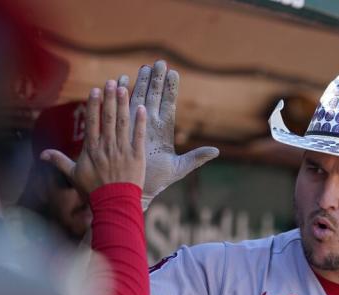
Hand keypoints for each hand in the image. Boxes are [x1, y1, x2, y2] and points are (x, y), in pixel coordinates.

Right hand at [42, 80, 145, 193]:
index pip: (92, 122)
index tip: (96, 90)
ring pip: (123, 123)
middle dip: (109, 98)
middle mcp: (107, 146)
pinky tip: (142, 107)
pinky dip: (140, 122)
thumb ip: (59, 161)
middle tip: (112, 81)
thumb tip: (41, 154)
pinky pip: (139, 136)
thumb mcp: (73, 175)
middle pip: (108, 118)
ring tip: (125, 88)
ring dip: (123, 104)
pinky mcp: (137, 157)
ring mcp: (122, 151)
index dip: (94, 104)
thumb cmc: (93, 192)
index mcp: (91, 149)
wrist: (113, 205)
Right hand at [125, 60, 219, 208]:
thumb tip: (216, 151)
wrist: (136, 189)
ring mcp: (136, 125)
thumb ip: (197, 158)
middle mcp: (150, 124)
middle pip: (154, 96)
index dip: (171, 88)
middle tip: (160, 61)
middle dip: (157, 79)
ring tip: (144, 66)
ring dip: (140, 82)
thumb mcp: (180, 168)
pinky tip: (121, 80)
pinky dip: (121, 95)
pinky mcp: (122, 129)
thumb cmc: (157, 180)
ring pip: (138, 98)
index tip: (174, 72)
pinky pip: (122, 108)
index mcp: (164, 131)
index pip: (168, 104)